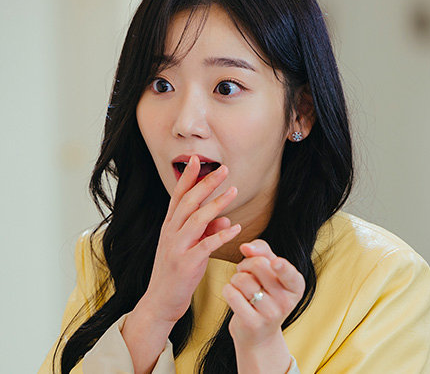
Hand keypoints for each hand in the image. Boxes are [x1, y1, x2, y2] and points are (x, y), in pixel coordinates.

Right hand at [136, 155, 240, 324]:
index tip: (197, 159)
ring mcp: (177, 247)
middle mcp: (170, 232)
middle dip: (206, 183)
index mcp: (169, 226)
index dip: (187, 177)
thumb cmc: (175, 272)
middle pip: (189, 201)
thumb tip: (226, 218)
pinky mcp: (186, 264)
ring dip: (217, 204)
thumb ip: (206, 231)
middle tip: (224, 169)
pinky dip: (221, 234)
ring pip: (197, 219)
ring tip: (234, 191)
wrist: (160, 302)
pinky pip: (206, 245)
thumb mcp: (188, 247)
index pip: (178, 196)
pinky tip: (236, 227)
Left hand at [222, 239, 304, 347]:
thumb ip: (262, 250)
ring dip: (236, 278)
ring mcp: (270, 314)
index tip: (275, 263)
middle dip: (246, 264)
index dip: (281, 266)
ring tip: (242, 287)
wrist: (259, 333)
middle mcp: (287, 301)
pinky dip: (228, 289)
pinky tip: (235, 296)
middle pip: (258, 264)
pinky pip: (231, 294)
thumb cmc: (265, 292)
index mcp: (296, 285)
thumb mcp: (269, 268)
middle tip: (247, 273)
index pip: (289, 272)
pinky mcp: (253, 324)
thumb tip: (245, 246)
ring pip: (242, 279)